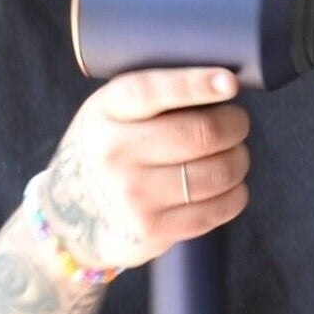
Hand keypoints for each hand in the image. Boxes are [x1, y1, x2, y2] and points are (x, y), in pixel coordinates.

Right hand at [39, 67, 250, 271]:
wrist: (74, 213)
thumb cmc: (112, 147)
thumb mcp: (113, 111)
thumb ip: (157, 94)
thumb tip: (225, 83)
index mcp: (106, 112)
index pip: (152, 92)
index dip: (196, 85)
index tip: (230, 83)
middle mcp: (115, 153)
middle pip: (202, 133)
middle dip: (235, 124)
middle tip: (236, 123)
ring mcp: (133, 196)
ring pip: (219, 172)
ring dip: (239, 159)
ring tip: (232, 154)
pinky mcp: (153, 230)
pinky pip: (220, 208)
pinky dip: (236, 193)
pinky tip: (226, 186)